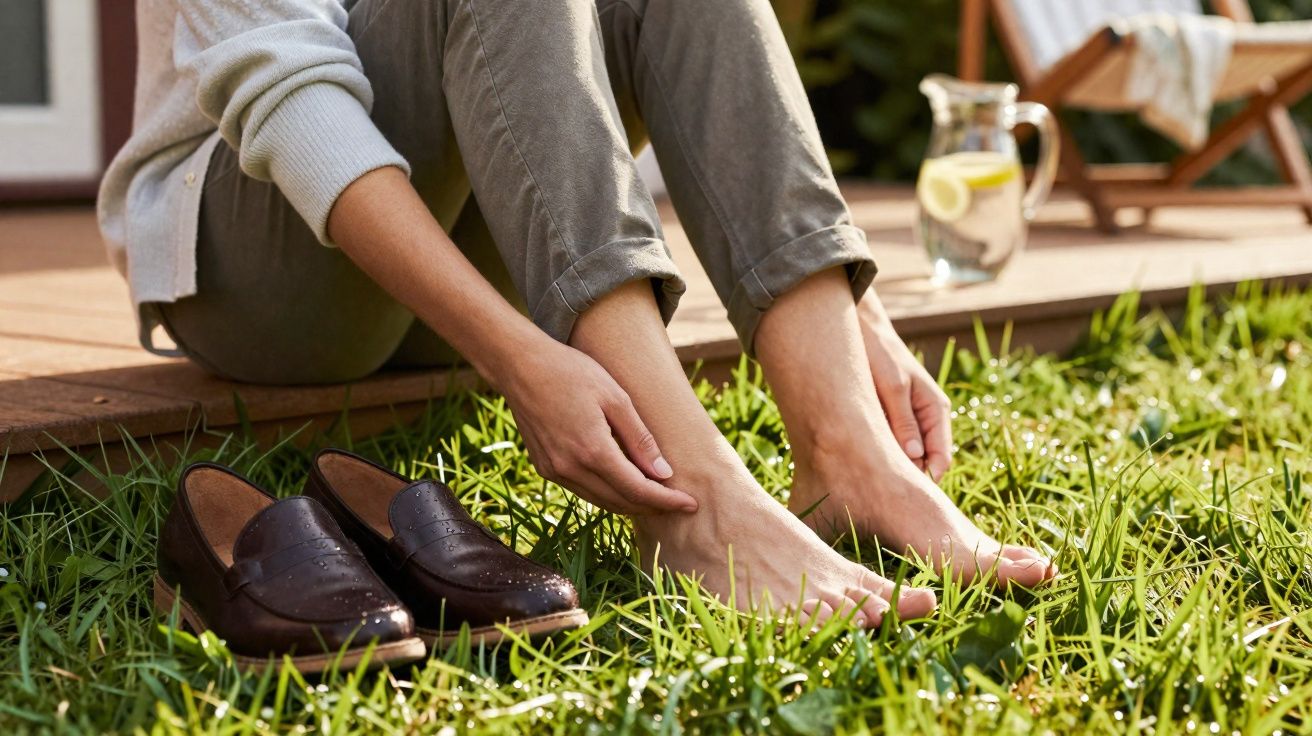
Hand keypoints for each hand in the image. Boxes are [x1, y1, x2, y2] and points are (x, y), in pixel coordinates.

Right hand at [494, 337, 698, 515]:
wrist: (520, 366)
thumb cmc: (572, 372)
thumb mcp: (616, 398)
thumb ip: (640, 439)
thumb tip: (663, 473)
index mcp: (593, 450)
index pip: (638, 490)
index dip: (666, 501)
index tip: (690, 504)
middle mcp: (571, 468)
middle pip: (620, 502)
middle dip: (651, 506)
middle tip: (677, 502)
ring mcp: (554, 471)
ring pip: (600, 501)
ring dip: (629, 503)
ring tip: (655, 496)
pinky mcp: (544, 468)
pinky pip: (582, 490)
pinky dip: (606, 493)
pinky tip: (621, 483)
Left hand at [857, 292, 953, 480]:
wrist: (863, 331)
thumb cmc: (880, 354)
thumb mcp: (893, 387)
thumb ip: (903, 421)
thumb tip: (915, 458)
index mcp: (936, 410)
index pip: (941, 458)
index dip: (926, 479)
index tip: (903, 493)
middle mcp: (927, 418)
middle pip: (925, 461)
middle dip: (908, 476)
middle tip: (881, 490)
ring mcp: (909, 419)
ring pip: (907, 456)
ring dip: (893, 465)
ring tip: (869, 476)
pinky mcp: (891, 418)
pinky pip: (891, 444)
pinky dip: (882, 452)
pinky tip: (861, 458)